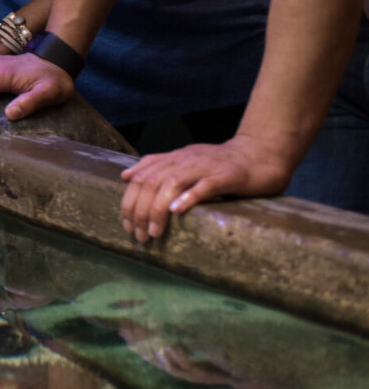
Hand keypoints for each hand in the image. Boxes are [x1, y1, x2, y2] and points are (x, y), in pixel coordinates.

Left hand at [118, 135, 295, 242]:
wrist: (262, 154)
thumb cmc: (223, 164)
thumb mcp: (186, 161)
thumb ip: (158, 167)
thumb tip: (127, 176)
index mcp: (174, 158)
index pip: (141, 177)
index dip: (129, 201)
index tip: (126, 224)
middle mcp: (185, 160)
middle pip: (151, 182)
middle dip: (140, 210)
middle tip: (138, 234)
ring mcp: (205, 167)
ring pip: (172, 184)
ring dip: (158, 209)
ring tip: (154, 231)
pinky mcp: (226, 176)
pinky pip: (204, 186)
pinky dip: (188, 197)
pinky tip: (177, 211)